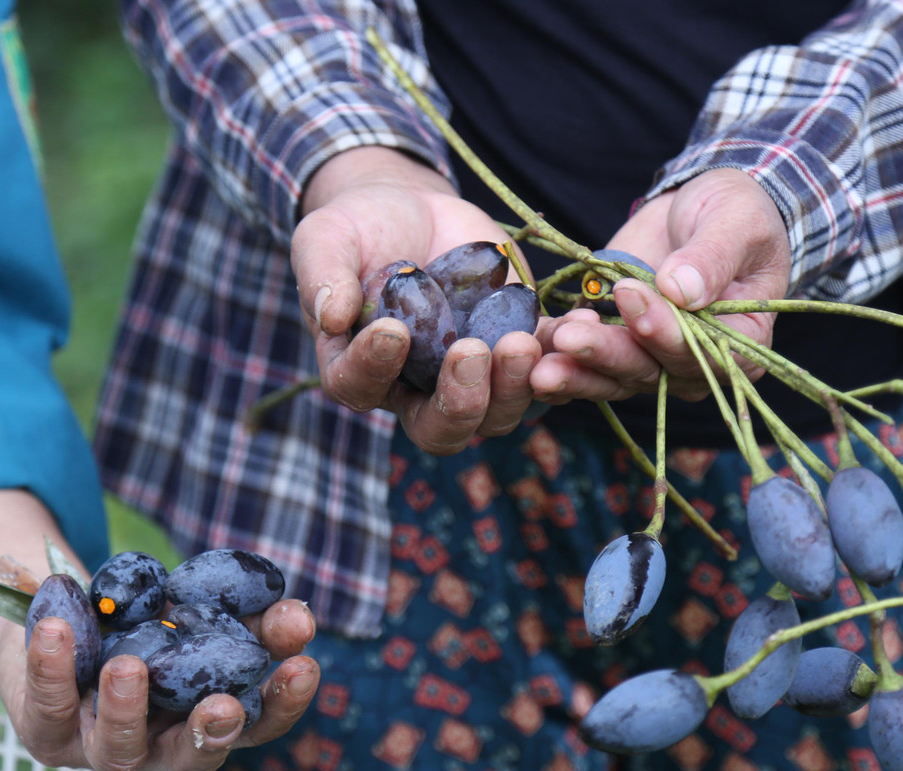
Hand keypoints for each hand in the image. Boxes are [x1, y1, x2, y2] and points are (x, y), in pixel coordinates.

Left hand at [0, 487, 319, 770]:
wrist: (61, 621)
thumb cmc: (148, 621)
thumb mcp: (202, 610)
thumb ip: (250, 616)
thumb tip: (299, 617)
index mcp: (207, 720)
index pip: (259, 726)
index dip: (284, 703)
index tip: (303, 665)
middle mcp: (161, 747)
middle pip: (193, 759)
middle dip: (211, 733)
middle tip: (224, 706)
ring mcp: (102, 749)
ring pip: (118, 749)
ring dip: (127, 708)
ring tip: (129, 665)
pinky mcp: (46, 734)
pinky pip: (50, 706)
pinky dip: (51, 667)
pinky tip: (55, 628)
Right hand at [291, 147, 541, 452]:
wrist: (413, 210)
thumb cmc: (358, 229)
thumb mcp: (327, 238)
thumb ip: (322, 277)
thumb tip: (332, 316)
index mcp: (361, 370)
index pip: (360, 388)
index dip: (375, 368)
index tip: (393, 331)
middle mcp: (418, 389)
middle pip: (442, 427)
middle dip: (461, 399)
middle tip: (472, 350)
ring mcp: (475, 376)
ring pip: (500, 412)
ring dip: (515, 385)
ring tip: (523, 342)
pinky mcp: (516, 346)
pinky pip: (549, 369)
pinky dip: (566, 354)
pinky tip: (579, 324)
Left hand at [530, 168, 790, 402]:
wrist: (700, 208)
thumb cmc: (736, 212)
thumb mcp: (736, 222)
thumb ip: (712, 256)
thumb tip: (680, 290)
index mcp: (740, 344)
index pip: (700, 352)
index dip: (664, 331)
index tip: (630, 296)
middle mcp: (696, 366)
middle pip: (650, 371)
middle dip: (608, 353)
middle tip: (569, 336)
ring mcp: (653, 361)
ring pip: (612, 377)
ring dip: (576, 370)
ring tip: (541, 357)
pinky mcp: (616, 348)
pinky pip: (586, 365)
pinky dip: (560, 361)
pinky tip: (532, 353)